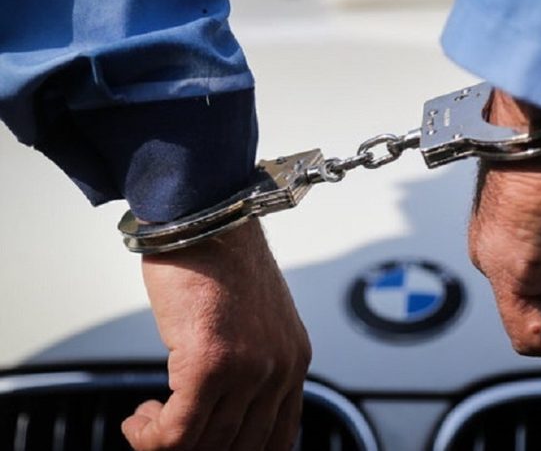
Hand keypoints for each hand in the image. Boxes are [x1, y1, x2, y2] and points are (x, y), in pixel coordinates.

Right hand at [121, 220, 310, 449]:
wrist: (203, 218)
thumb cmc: (219, 260)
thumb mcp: (254, 319)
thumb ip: (252, 362)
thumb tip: (222, 407)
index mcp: (294, 359)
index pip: (279, 436)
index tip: (207, 445)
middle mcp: (281, 368)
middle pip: (241, 445)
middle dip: (198, 448)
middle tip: (168, 434)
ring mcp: (250, 369)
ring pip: (206, 443)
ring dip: (167, 443)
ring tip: (149, 422)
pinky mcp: (211, 364)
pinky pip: (178, 432)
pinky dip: (151, 438)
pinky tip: (140, 421)